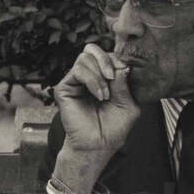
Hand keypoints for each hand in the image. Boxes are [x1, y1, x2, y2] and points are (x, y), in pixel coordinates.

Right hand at [52, 44, 141, 192]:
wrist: (99, 145)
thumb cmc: (114, 127)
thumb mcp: (128, 104)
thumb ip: (125, 84)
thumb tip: (122, 65)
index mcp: (104, 77)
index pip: (107, 54)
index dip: (117, 59)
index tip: (127, 73)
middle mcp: (89, 76)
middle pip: (93, 49)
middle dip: (107, 59)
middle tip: (113, 76)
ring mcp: (76, 81)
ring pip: (85, 57)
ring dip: (100, 75)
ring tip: (105, 95)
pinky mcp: (65, 87)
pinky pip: (78, 70)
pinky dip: (92, 81)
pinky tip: (99, 96)